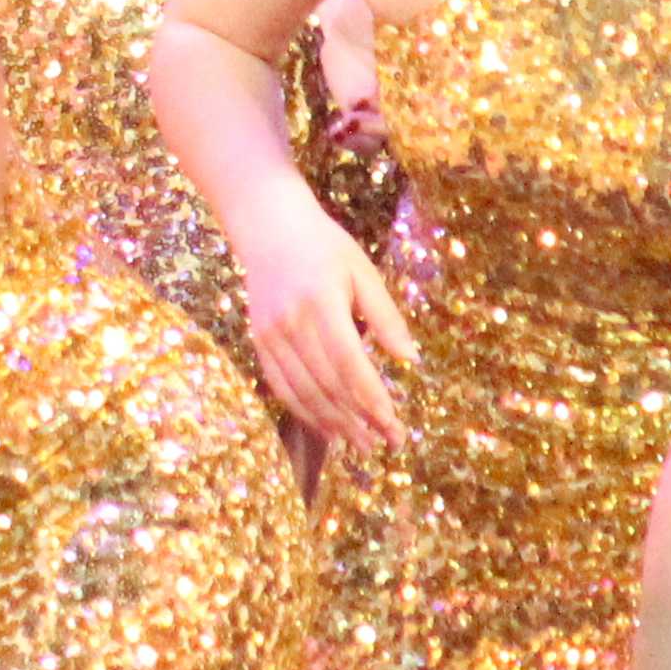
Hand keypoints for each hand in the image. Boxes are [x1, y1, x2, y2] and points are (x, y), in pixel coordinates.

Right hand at [235, 202, 416, 450]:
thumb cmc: (324, 246)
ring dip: (334, 423)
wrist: (267, 225)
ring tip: (361, 444)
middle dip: (360, 419)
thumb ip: (386, 317)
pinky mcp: (259, 341)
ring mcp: (270, 334)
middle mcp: (291, 322)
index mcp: (321, 302)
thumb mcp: (363, 272)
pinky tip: (327, 427)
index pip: (350, 364)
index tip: (395, 425)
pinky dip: (305, 411)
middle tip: (388, 442)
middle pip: (328, 384)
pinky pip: (281, 386)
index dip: (373, 400)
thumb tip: (410, 360)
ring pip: (304, 392)